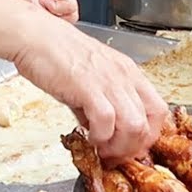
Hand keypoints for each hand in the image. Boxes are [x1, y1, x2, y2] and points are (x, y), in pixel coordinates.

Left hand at [0, 0, 79, 22]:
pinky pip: (60, 11)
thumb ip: (44, 16)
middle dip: (56, 15)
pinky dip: (50, 12)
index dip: (57, 10)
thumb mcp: (29, 2)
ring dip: (53, 14)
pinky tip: (40, 7)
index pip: (71, 7)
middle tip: (40, 8)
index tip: (42, 4)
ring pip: (66, 13)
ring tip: (38, 6)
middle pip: (71, 12)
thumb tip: (52, 30)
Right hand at [10, 12, 168, 159]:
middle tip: (114, 155)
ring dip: (119, 147)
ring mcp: (109, 81)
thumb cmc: (55, 51)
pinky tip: (88, 138)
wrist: (34, 36)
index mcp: (127, 72)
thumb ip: (97, 103)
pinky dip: (99, 138)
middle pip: (149, 123)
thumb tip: (97, 130)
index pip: (158, 110)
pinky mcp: (89, 87)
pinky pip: (106, 122)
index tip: (131, 146)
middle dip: (133, 148)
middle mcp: (124, 76)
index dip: (148, 135)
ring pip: (134, 126)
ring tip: (102, 151)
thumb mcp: (88, 76)